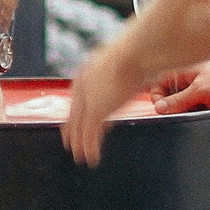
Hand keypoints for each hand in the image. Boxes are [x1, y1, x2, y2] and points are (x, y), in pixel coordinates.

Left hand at [61, 38, 144, 166]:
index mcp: (88, 71)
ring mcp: (88, 98)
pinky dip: (89, 148)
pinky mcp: (97, 110)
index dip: (78, 114)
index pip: (79, 98)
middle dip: (72, 131)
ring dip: (79, 144)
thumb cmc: (140, 50)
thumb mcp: (126, 60)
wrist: (138, 50)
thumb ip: (124, 69)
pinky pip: (89, 134)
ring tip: (80, 158)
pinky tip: (90, 159)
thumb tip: (136, 71)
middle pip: (74, 114)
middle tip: (70, 144)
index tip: (76, 124)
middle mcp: (84, 85)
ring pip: (79, 127)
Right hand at [151, 52, 209, 113]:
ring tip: (199, 111)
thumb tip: (158, 108)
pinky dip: (196, 114)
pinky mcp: (206, 100)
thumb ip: (178, 100)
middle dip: (173, 107)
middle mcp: (188, 82)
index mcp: (183, 72)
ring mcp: (197, 91)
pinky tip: (206, 113)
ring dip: (187, 112)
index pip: (157, 84)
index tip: (163, 107)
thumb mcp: (201, 92)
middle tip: (185, 111)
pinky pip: (193, 110)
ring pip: (181, 106)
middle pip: (168, 97)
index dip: (157, 96)